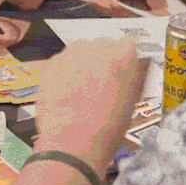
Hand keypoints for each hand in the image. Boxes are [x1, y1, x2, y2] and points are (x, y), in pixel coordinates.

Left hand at [35, 37, 149, 176]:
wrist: (74, 141)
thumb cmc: (109, 125)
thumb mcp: (132, 99)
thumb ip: (134, 74)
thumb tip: (134, 63)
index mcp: (122, 55)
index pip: (128, 43)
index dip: (124, 57)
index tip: (121, 69)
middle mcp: (96, 47)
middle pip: (102, 44)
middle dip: (102, 58)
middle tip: (100, 82)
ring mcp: (71, 54)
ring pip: (80, 50)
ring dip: (83, 62)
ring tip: (82, 87)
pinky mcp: (51, 63)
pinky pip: (62, 61)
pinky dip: (65, 71)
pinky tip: (66, 91)